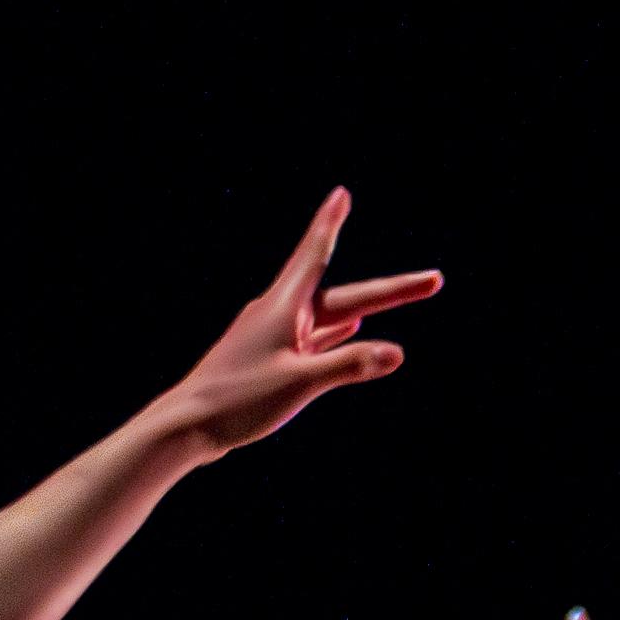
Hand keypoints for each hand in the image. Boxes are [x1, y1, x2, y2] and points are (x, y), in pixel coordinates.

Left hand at [144, 192, 440, 456]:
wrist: (186, 427)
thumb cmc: (237, 401)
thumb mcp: (299, 384)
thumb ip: (348, 366)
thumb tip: (397, 353)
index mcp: (283, 308)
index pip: (315, 254)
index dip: (331, 223)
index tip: (341, 192)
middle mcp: (278, 314)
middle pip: (344, 296)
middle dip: (389, 290)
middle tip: (433, 280)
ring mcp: (272, 336)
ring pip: (330, 317)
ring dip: (364, 307)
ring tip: (395, 295)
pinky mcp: (268, 359)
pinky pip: (313, 337)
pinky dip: (337, 330)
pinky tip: (351, 328)